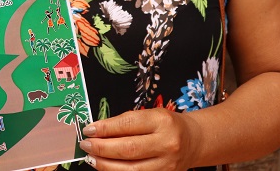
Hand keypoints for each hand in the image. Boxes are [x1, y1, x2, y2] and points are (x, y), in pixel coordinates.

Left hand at [79, 108, 199, 169]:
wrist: (193, 141)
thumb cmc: (167, 125)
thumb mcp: (150, 114)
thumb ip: (126, 122)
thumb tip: (98, 130)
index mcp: (161, 121)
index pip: (127, 125)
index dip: (105, 129)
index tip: (88, 130)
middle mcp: (166, 144)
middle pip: (128, 149)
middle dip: (102, 148)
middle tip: (86, 145)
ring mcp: (167, 165)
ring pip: (131, 169)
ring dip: (106, 165)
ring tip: (92, 158)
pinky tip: (107, 167)